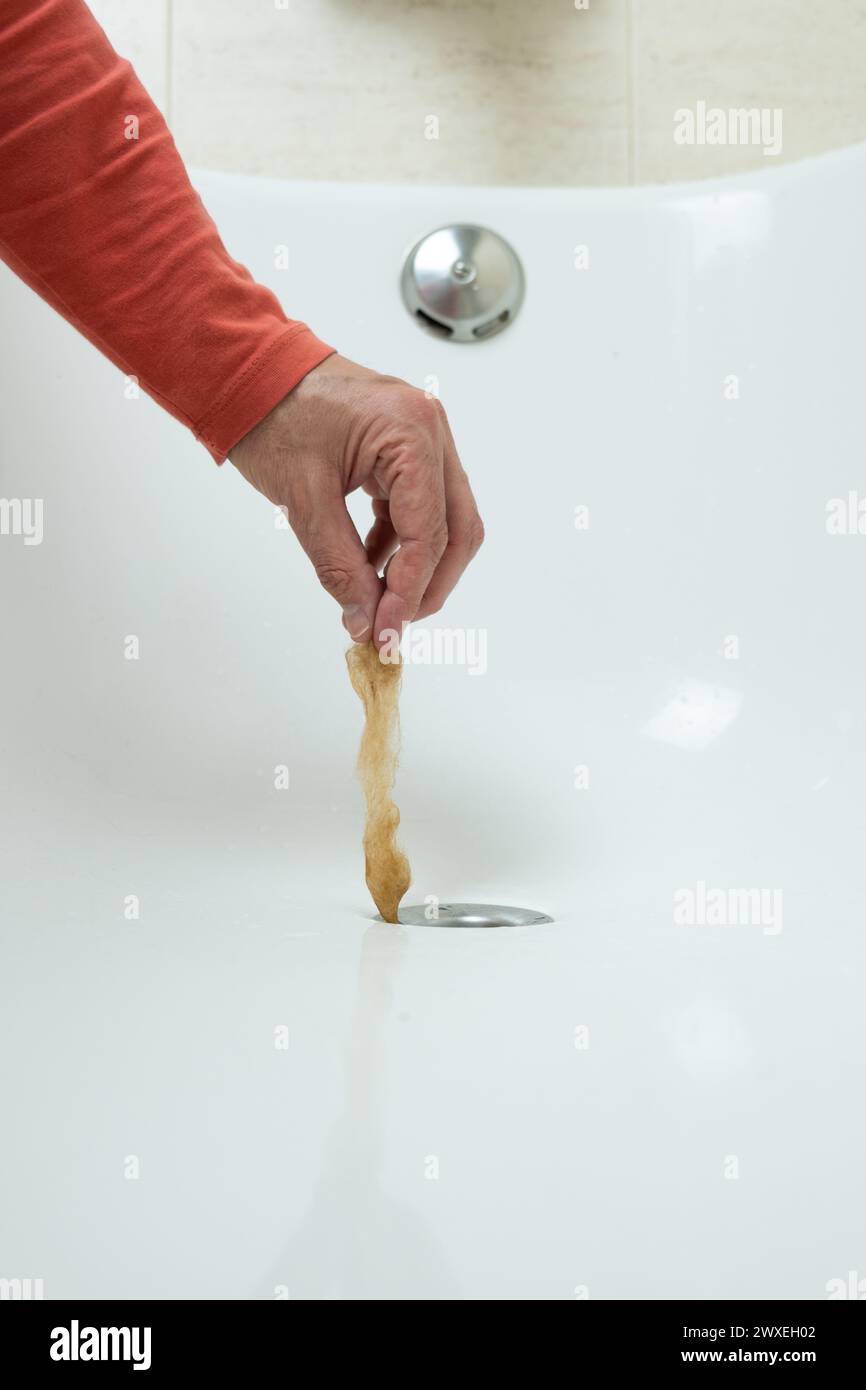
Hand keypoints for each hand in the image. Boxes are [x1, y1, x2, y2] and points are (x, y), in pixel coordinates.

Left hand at [229, 353, 483, 645]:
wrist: (250, 371)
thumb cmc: (272, 416)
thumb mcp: (303, 500)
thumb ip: (338, 565)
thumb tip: (365, 621)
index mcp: (411, 433)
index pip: (430, 532)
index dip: (410, 590)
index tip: (385, 630)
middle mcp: (431, 430)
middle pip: (458, 529)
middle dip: (429, 583)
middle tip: (394, 623)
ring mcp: (425, 435)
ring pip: (447, 520)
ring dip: (417, 566)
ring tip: (379, 601)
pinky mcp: (409, 446)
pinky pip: (421, 505)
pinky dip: (400, 542)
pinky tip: (369, 566)